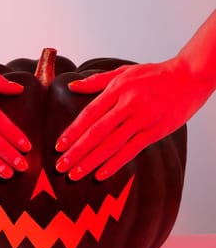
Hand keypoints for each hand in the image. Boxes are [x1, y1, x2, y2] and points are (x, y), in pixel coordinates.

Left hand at [55, 57, 212, 180]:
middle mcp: (128, 105)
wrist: (189, 78)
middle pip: (97, 133)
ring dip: (91, 162)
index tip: (58, 146)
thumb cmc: (153, 75)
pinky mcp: (155, 133)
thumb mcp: (123, 72)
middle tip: (60, 167)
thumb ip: (96, 82)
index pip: (89, 114)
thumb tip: (71, 87)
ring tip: (74, 175)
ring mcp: (142, 120)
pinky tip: (100, 175)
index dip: (72, 132)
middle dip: (76, 152)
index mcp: (118, 90)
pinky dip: (115, 164)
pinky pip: (131, 151)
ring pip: (112, 145)